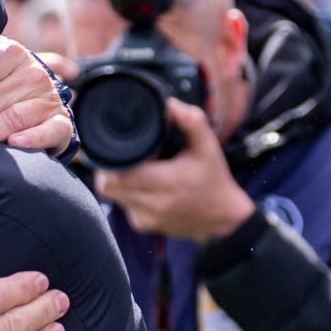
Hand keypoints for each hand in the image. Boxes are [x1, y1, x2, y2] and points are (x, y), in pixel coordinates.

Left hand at [89, 98, 255, 241]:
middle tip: (120, 155)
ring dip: (117, 180)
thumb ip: (192, 123)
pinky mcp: (143, 226)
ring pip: (112, 197)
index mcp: (166, 184)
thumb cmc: (213, 180)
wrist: (222, 219)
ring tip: (133, 167)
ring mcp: (145, 219)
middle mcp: (152, 205)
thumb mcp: (208, 148)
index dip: (109, 161)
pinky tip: (141, 184)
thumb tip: (171, 104)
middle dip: (109, 169)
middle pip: (108, 187)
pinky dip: (126, 193)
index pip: (118, 176)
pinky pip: (122, 205)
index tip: (116, 148)